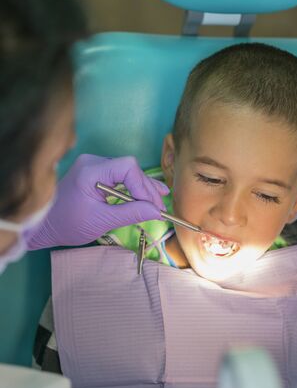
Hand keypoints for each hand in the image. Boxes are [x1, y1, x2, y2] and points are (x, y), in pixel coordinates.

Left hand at [27, 154, 168, 248]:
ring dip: (143, 188)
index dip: (144, 186)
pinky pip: (119, 176)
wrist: (44, 225)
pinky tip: (151, 191)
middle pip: (129, 168)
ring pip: (127, 172)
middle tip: (159, 209)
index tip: (153, 207)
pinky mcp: (95, 172)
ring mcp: (93, 165)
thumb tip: (157, 212)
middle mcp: (92, 162)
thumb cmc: (68, 224)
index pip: (127, 167)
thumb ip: (131, 213)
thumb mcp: (102, 221)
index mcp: (90, 171)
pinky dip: (133, 186)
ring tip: (160, 201)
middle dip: (146, 189)